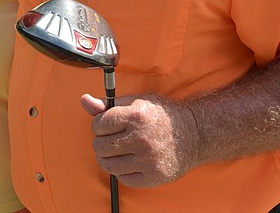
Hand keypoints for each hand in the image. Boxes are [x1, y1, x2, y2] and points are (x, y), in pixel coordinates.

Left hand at [81, 92, 199, 187]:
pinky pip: (122, 178)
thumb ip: (108, 104)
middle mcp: (142, 138)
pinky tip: (130, 161)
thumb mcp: (137, 103)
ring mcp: (148, 160)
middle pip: (100, 146)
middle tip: (111, 139)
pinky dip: (121, 171)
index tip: (107, 125)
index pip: (99, 124)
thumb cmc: (162, 116)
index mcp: (136, 116)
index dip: (99, 124)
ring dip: (108, 158)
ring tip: (117, 151)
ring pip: (108, 164)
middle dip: (101, 142)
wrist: (195, 134)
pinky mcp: (153, 176)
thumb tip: (84, 101)